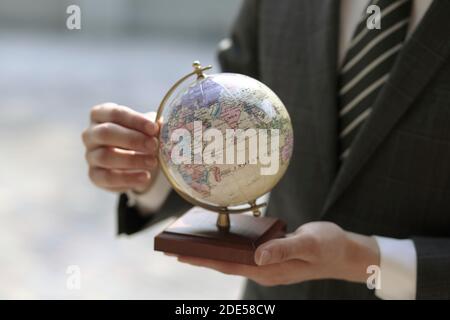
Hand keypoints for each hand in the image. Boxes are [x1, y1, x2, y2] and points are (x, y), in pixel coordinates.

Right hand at [82, 102, 158, 192]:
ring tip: (153, 162)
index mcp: (101, 115)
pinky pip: (107, 178)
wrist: (134, 160)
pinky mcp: (94, 175)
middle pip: (105, 133)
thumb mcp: (145, 128)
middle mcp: (91, 134)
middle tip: (154, 145)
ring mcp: (90, 155)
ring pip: (105, 156)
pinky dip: (128, 178)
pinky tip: (145, 177)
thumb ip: (151, 126)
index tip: (154, 128)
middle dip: (132, 139)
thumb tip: (161, 126)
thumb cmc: (139, 136)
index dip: (135, 121)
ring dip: (132, 160)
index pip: (115, 113)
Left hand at [176, 222, 378, 285]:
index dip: (203, 260)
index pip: (228, 265)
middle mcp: (265, 270)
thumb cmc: (329, 247)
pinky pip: (245, 252)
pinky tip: (224, 237)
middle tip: (175, 249)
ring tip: (193, 243)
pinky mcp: (272, 255)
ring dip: (213, 251)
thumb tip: (257, 256)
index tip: (180, 254)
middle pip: (225, 264)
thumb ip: (283, 249)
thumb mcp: (309, 245)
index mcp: (269, 270)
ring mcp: (268, 264)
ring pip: (234, 258)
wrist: (346, 252)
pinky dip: (231, 245)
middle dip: (200, 257)